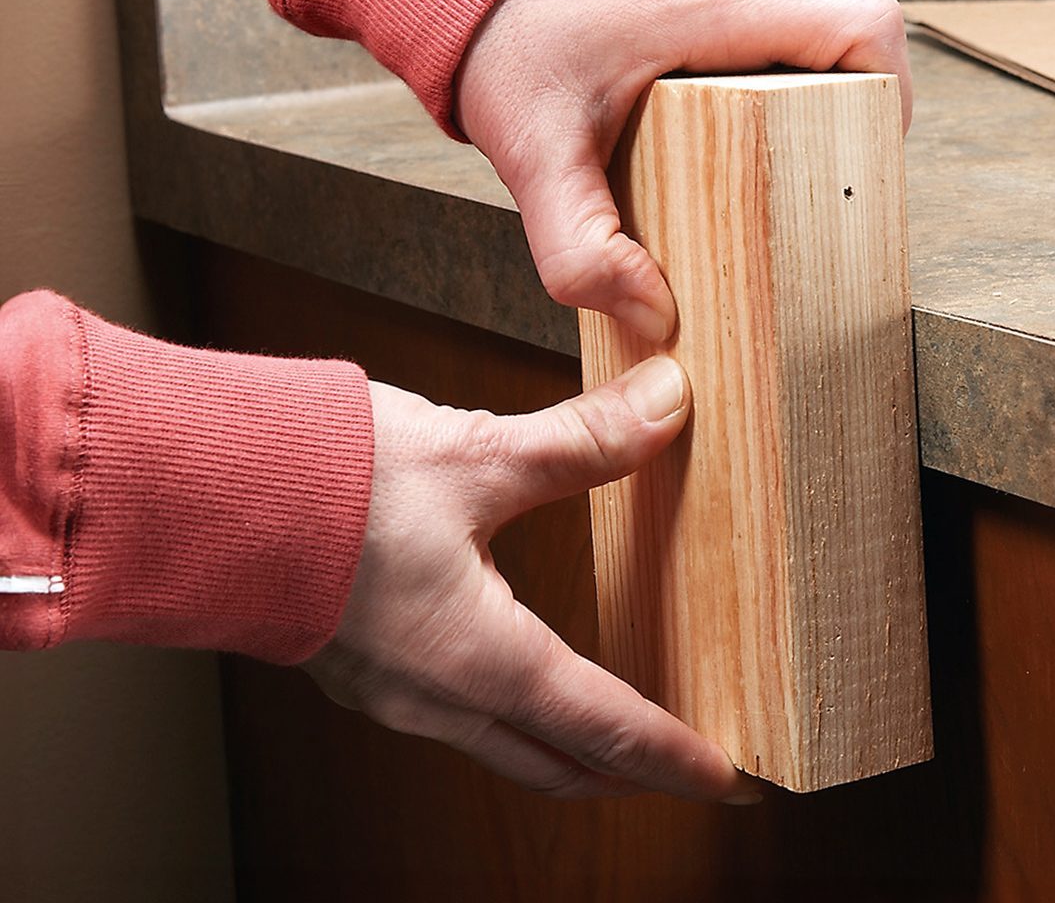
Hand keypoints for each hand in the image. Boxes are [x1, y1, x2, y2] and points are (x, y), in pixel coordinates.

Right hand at [305, 356, 756, 802]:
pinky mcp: (356, 666)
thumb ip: (581, 439)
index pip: (609, 730)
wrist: (188, 490)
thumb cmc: (322, 479)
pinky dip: (514, 719)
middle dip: (631, 776)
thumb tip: (669, 405)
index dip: (678, 758)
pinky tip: (522, 679)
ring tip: (620, 737)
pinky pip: (456, 718)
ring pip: (504, 748)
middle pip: (558, 765)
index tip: (734, 782)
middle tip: (692, 773)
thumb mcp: (474, 452)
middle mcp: (437, 697)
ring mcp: (390, 691)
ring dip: (570, 752)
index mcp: (481, 659)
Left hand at [456, 0, 911, 340]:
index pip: (869, 26)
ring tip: (744, 161)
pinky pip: (764, 16)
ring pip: (802, 31)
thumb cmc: (502, 35)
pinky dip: (756, 68)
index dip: (891, 96)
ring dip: (790, 95)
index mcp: (726, 0)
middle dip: (832, 119)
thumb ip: (581, 247)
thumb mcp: (535, 154)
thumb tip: (656, 315)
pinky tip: (707, 119)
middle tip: (795, 187)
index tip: (866, 159)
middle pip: (841, 45)